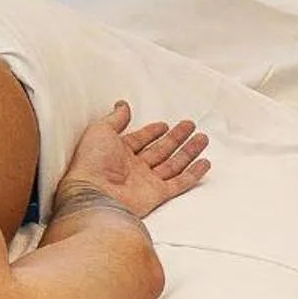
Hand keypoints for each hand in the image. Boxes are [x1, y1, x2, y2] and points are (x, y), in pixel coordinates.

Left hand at [60, 102, 211, 219]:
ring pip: (173, 164)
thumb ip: (115, 118)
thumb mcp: (100, 131)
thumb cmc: (92, 161)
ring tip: (202, 138)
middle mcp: (133, 167)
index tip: (164, 124)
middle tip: (190, 125)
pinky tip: (205, 162)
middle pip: (160, 150)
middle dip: (175, 137)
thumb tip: (122, 104)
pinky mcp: (157, 194)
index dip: (151, 131)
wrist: (95, 193)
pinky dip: (193, 174)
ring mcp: (146, 181)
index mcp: (117, 152)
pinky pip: (180, 183)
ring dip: (188, 151)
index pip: (139, 139)